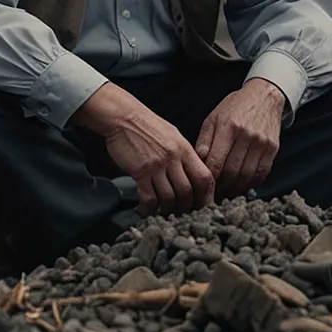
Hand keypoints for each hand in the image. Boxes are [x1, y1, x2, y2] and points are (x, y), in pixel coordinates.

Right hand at [74, 83, 214, 214]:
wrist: (124, 117)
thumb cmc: (147, 126)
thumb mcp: (173, 136)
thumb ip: (185, 155)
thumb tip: (193, 174)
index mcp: (185, 149)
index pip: (205, 178)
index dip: (207, 196)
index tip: (203, 207)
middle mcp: (173, 158)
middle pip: (188, 191)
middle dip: (186, 207)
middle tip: (182, 213)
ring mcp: (157, 165)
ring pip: (169, 197)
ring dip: (168, 209)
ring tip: (165, 212)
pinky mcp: (140, 171)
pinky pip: (149, 197)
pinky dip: (150, 207)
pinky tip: (148, 208)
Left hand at [196, 78, 284, 198]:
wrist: (264, 96)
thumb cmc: (235, 107)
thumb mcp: (213, 118)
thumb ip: (204, 141)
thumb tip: (197, 164)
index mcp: (228, 127)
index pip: (216, 162)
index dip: (208, 179)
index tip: (203, 186)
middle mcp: (246, 135)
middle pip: (231, 172)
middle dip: (221, 187)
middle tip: (213, 192)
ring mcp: (262, 143)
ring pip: (246, 176)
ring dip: (235, 188)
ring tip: (226, 190)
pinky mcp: (273, 148)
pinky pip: (261, 174)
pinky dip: (250, 183)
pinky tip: (242, 183)